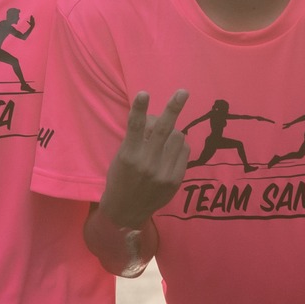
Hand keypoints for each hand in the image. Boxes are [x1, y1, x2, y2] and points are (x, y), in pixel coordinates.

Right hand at [99, 89, 190, 229]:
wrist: (127, 211)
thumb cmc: (120, 179)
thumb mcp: (121, 158)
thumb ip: (136, 140)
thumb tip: (156, 119)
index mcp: (128, 156)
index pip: (134, 127)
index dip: (139, 108)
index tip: (144, 93)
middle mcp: (147, 163)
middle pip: (163, 129)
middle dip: (173, 108)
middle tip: (183, 92)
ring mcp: (163, 172)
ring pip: (177, 137)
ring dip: (173, 131)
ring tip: (166, 136)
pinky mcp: (175, 179)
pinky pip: (184, 151)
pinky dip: (179, 145)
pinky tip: (172, 149)